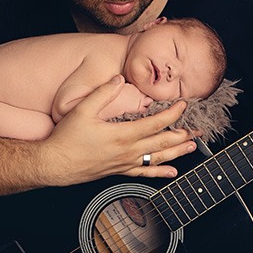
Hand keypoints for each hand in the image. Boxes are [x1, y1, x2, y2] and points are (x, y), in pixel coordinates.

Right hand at [37, 75, 197, 185]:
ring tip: (192, 146)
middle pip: (162, 143)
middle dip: (182, 134)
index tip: (183, 105)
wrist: (55, 164)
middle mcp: (127, 151)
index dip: (172, 114)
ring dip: (177, 152)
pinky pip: (145, 173)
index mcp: (122, 135)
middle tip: (198, 128)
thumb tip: (119, 79)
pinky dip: (160, 173)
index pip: (156, 123)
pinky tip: (172, 172)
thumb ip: (103, 93)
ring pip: (157, 159)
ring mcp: (125, 163)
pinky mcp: (120, 171)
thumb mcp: (82, 110)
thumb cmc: (66, 138)